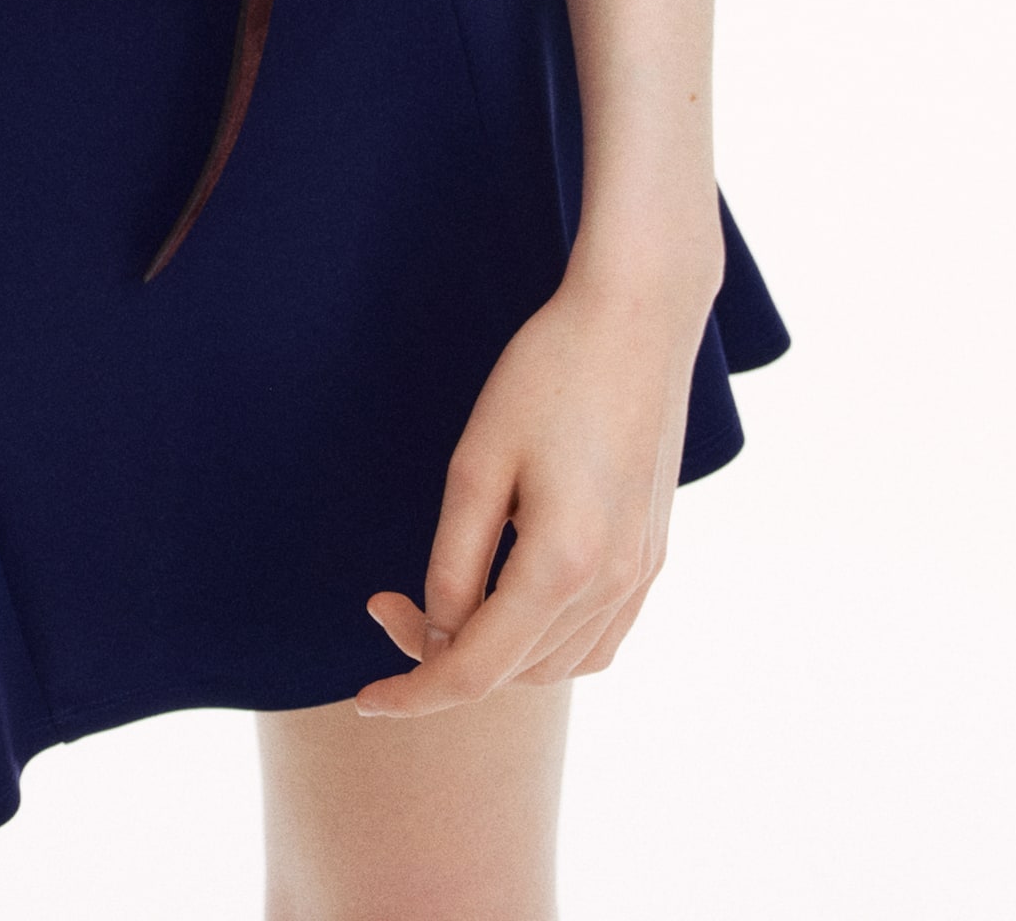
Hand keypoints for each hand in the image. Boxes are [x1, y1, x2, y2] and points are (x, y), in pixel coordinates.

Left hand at [354, 266, 713, 714]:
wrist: (639, 317)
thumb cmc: (548, 372)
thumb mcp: (478, 461)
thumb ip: (455, 560)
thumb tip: (440, 629)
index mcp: (563, 565)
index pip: (476, 670)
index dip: (413, 693)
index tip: (361, 699)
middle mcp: (613, 586)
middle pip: (515, 672)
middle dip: (443, 656)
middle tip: (386, 601)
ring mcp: (642, 575)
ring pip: (557, 664)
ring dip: (496, 655)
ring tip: (443, 599)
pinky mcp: (654, 555)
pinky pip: (597, 639)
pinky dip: (547, 644)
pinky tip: (510, 606)